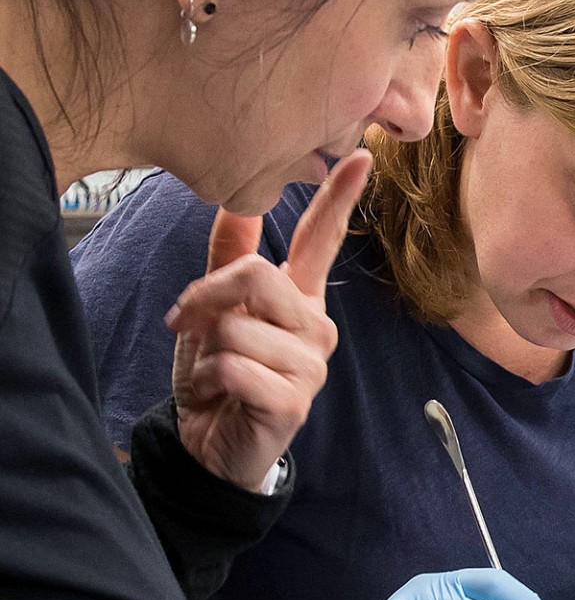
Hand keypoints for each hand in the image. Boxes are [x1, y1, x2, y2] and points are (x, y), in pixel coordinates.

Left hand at [166, 149, 370, 490]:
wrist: (209, 444)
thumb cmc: (217, 375)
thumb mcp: (214, 313)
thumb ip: (228, 261)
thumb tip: (237, 201)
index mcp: (300, 299)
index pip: (324, 241)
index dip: (340, 198)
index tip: (360, 155)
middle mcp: (316, 326)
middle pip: (258, 276)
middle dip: (205, 297)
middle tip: (188, 324)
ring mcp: (312, 365)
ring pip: (239, 325)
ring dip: (206, 348)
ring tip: (215, 371)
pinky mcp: (296, 399)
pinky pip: (235, 365)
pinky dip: (210, 378)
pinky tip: (222, 394)